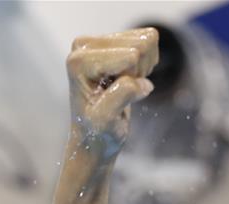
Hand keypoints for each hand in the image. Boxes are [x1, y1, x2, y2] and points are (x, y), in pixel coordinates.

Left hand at [66, 28, 158, 161]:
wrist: (94, 139)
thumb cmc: (97, 131)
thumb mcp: (105, 121)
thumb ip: (121, 96)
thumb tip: (143, 84)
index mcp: (79, 60)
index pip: (131, 56)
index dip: (131, 81)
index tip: (111, 99)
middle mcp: (84, 44)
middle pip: (140, 45)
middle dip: (137, 73)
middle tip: (118, 93)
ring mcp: (99, 41)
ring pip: (147, 40)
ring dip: (141, 69)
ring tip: (121, 88)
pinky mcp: (114, 41)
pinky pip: (149, 40)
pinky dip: (144, 64)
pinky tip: (127, 80)